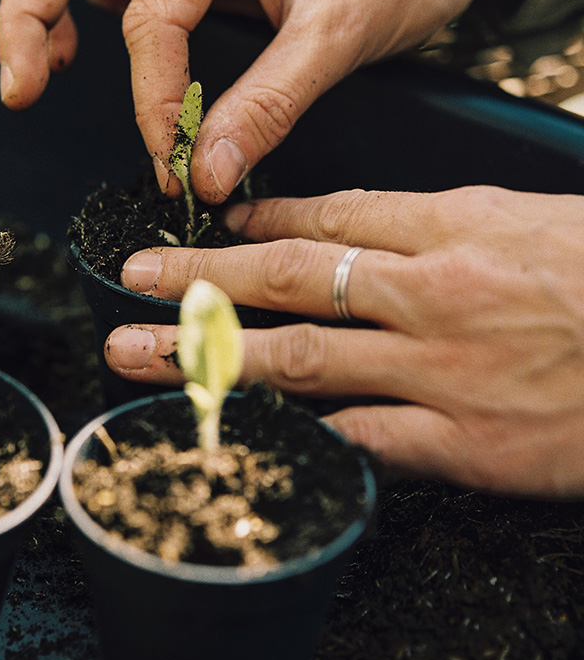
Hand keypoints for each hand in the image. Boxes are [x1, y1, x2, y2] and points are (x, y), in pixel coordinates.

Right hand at [0, 0, 526, 201]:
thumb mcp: (342, 36)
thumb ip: (269, 105)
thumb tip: (205, 176)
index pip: (150, 15)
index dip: (151, 99)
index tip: (172, 162)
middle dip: (26, 14)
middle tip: (22, 91)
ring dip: (39, 5)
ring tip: (38, 78)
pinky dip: (76, 7)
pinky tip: (86, 53)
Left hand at [104, 186, 583, 498]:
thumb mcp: (531, 217)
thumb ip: (438, 224)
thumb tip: (353, 227)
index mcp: (456, 225)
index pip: (328, 215)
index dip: (253, 221)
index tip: (203, 224)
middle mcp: (435, 292)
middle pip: (290, 277)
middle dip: (197, 277)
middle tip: (128, 276)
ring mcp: (445, 371)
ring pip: (300, 357)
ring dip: (208, 354)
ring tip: (138, 353)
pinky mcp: (467, 444)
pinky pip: (358, 437)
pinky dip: (293, 429)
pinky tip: (235, 425)